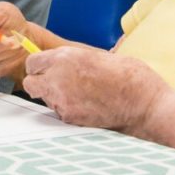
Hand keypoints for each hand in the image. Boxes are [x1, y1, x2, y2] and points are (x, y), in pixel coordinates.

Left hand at [23, 48, 169, 132]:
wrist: (144, 105)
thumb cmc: (129, 77)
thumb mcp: (100, 56)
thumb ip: (76, 58)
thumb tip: (64, 61)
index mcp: (66, 57)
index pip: (33, 62)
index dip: (39, 66)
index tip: (47, 68)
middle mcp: (58, 78)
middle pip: (30, 83)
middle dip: (40, 83)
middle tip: (57, 83)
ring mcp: (62, 101)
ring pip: (44, 100)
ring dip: (55, 97)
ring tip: (80, 95)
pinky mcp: (70, 119)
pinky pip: (59, 113)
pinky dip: (68, 110)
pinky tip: (87, 106)